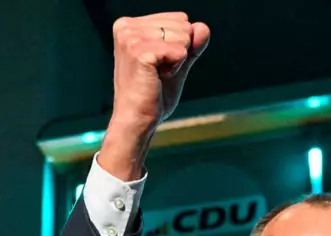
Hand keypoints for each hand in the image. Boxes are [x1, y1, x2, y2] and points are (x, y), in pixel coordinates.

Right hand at [99, 12, 210, 177]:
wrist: (138, 120)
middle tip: (158, 72)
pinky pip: (180, 51)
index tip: (159, 64)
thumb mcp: (177, 64)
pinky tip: (158, 78)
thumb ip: (191, 45)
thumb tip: (203, 27)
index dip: (179, 46)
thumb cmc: (153, 95)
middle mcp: (126, 26)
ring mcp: (131, 37)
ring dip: (177, 61)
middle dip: (179, 52)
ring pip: (184, 36)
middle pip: (183, 25)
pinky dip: (176, 68)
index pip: (179, 19)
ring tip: (156, 75)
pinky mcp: (139, 51)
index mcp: (130, 24)